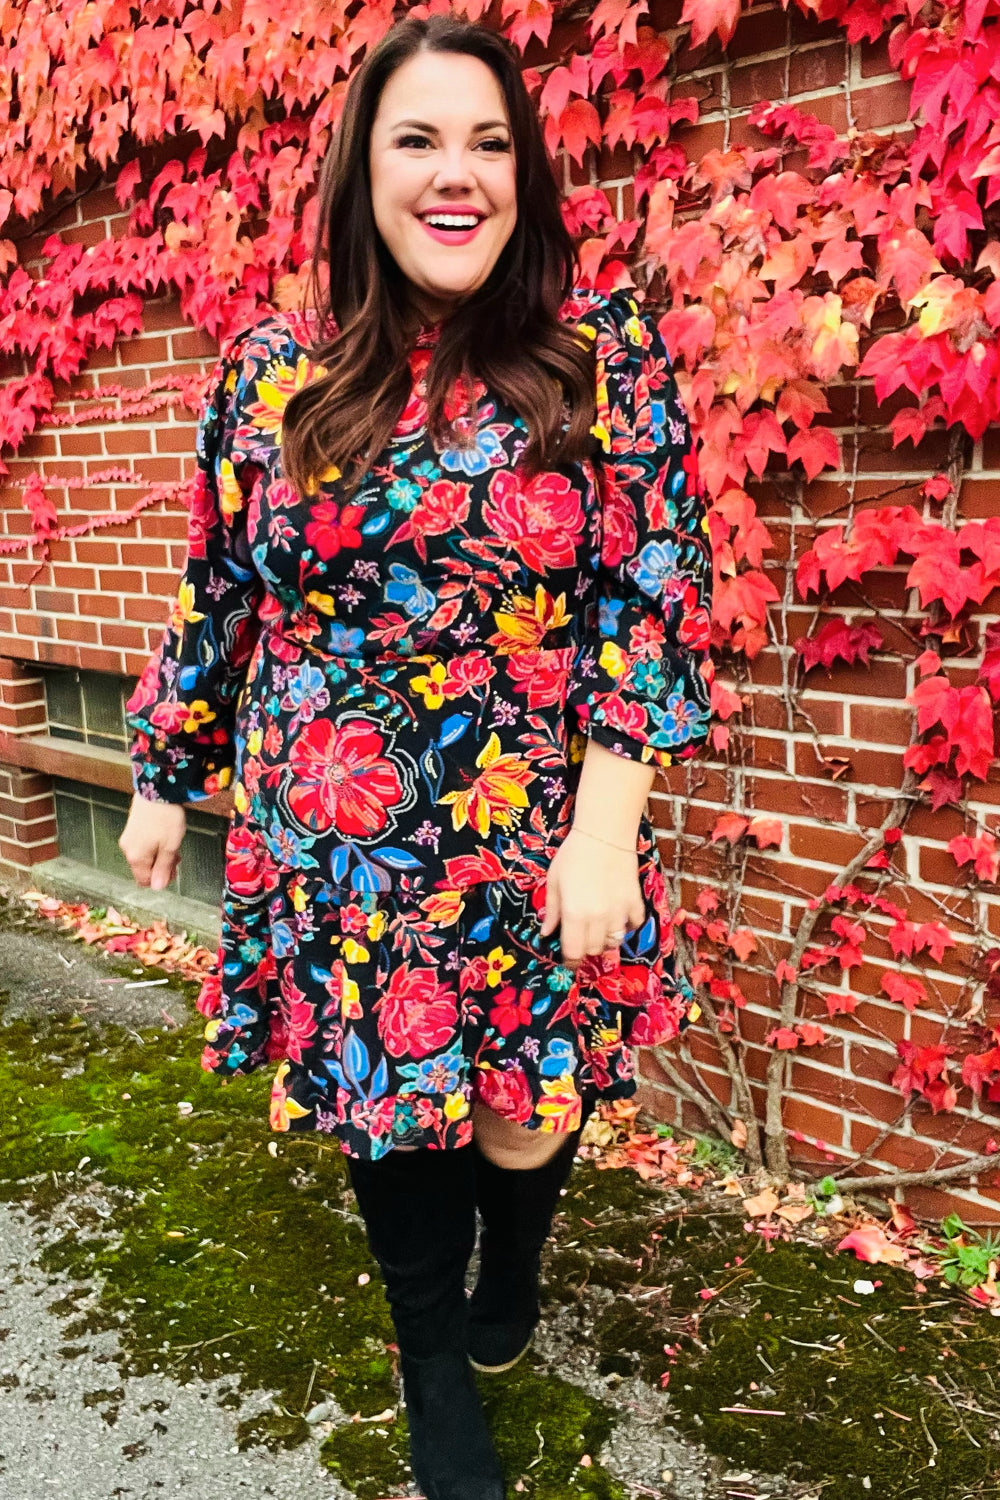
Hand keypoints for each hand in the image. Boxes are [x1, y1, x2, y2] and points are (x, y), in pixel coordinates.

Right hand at [119, 793, 185, 890]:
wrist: (157, 789)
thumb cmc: (166, 819)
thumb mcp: (170, 846)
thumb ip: (163, 868)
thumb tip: (157, 888)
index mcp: (136, 858)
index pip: (145, 880)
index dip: (160, 879)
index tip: (175, 870)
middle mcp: (128, 850)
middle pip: (143, 869)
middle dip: (160, 867)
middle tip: (177, 857)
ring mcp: (128, 838)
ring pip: (144, 856)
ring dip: (158, 856)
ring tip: (173, 845)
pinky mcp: (131, 827)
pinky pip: (142, 845)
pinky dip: (153, 846)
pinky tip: (164, 837)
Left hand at [540, 827, 644, 969]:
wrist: (604, 834)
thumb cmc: (573, 855)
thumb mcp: (554, 882)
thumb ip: (552, 911)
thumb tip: (546, 933)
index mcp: (575, 914)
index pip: (574, 952)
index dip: (570, 960)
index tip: (568, 960)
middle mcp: (598, 918)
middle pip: (594, 950)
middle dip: (586, 948)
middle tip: (580, 937)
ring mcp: (620, 911)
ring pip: (615, 941)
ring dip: (605, 939)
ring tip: (598, 928)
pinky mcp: (635, 902)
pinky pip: (634, 924)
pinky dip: (627, 925)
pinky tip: (619, 916)